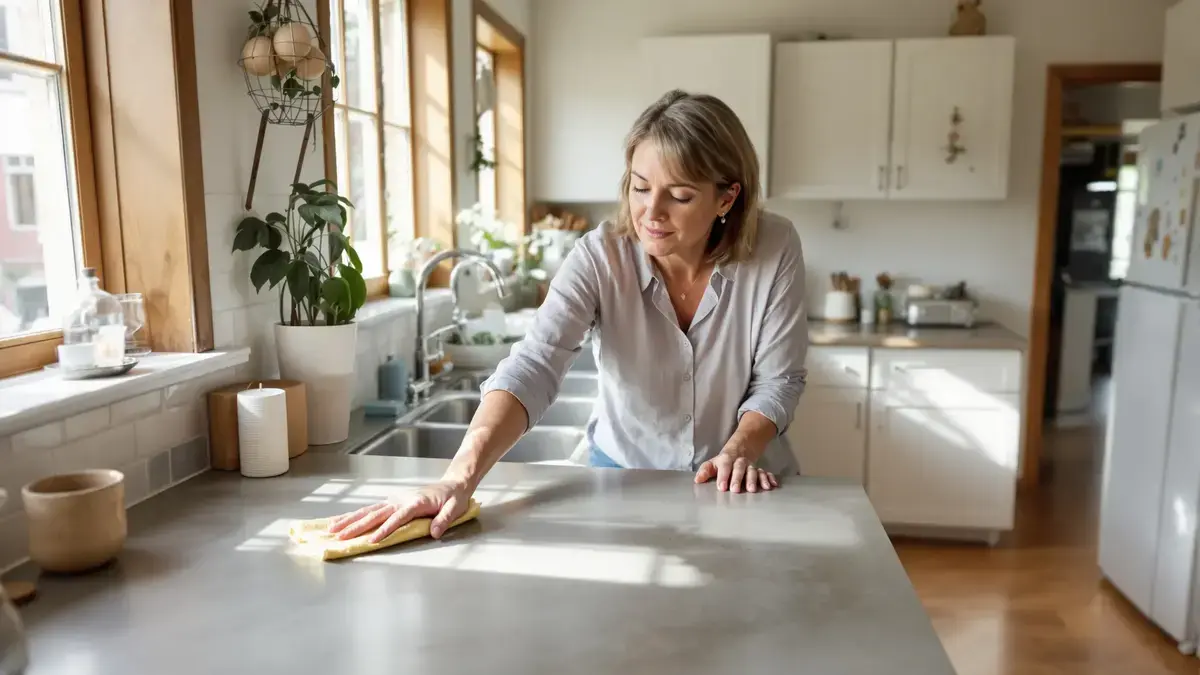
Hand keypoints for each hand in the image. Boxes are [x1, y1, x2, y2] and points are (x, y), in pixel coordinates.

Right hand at [326, 478, 474, 542]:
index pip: (397, 518)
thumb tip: (434, 532)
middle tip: (339, 536)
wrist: (452, 484)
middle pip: (375, 514)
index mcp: (416, 503)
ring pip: (368, 511)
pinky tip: (343, 521)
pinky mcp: (391, 502)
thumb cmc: (454, 498)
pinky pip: (371, 509)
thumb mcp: (455, 509)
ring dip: (349, 520)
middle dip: (356, 526)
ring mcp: (394, 500)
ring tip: (332, 528)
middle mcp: (401, 500)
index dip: (385, 530)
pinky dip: (355, 515)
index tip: (372, 540)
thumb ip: (444, 520)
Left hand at [694, 450, 778, 492]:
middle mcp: (740, 461)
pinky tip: (771, 486)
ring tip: (752, 490)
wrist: (741, 448)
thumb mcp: (712, 464)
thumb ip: (705, 471)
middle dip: (738, 478)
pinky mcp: (759, 470)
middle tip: (736, 490)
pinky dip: (769, 478)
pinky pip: (765, 473)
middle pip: (740, 468)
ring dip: (754, 479)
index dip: (723, 476)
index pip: (725, 466)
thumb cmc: (723, 462)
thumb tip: (697, 480)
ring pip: (753, 470)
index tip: (722, 487)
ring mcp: (751, 465)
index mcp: (727, 459)